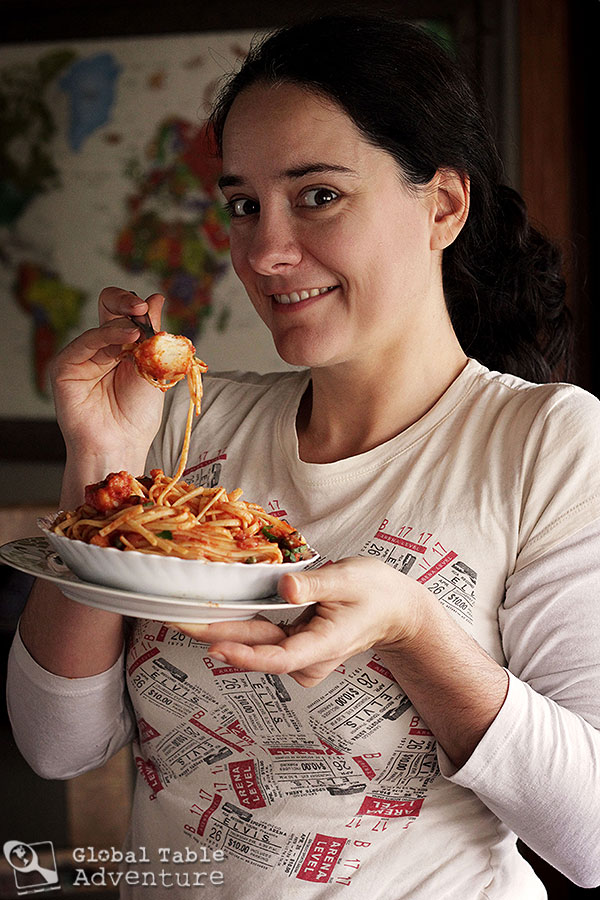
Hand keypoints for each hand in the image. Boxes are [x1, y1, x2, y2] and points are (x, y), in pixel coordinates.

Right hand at [52, 287, 165, 466]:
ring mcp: (82, 356)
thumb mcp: (152, 368)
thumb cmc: (137, 414)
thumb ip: (152, 335)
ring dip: (123, 327)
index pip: (125, 313)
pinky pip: (86, 342)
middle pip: (108, 307)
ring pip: (102, 324)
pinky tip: (127, 338)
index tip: (149, 307)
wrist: (122, 443)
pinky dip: (107, 336)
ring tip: (138, 337)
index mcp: (123, 347)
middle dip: (126, 302)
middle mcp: (101, 347)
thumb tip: (156, 298)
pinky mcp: (66, 367)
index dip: (135, 305)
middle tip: (141, 309)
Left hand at [171, 557, 423, 686]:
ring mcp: (300, 657)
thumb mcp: (349, 579)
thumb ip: (316, 583)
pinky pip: (262, 639)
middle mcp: (308, 658)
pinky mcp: (294, 648)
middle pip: (257, 650)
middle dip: (215, 635)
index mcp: (324, 644)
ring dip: (221, 631)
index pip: (278, 657)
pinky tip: (211, 614)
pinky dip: (237, 627)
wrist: (393, 610)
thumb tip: (285, 585)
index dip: (244, 656)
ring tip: (183, 615)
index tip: (214, 646)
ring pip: (256, 645)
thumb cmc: (375, 591)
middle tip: (176, 620)